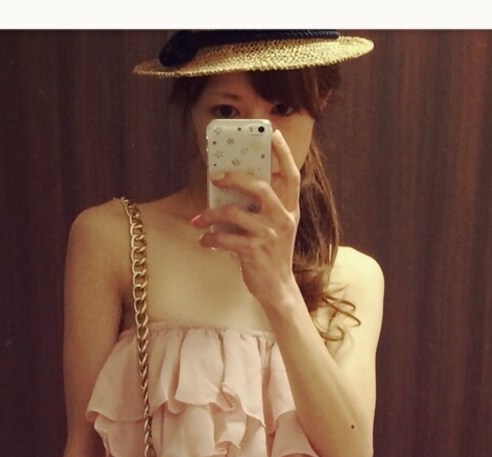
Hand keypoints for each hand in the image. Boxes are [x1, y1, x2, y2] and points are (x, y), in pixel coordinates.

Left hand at [192, 130, 300, 310]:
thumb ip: (263, 206)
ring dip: (211, 214)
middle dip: (234, 177)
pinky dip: (210, 238)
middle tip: (215, 175)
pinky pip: (225, 238)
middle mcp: (283, 220)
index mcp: (290, 210)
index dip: (283, 153)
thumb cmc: (271, 254)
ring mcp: (269, 236)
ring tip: (199, 219)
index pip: (292, 175)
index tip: (272, 133)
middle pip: (259, 187)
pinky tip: (204, 240)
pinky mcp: (254, 252)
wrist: (277, 288)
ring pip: (234, 213)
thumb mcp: (275, 227)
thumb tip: (233, 184)